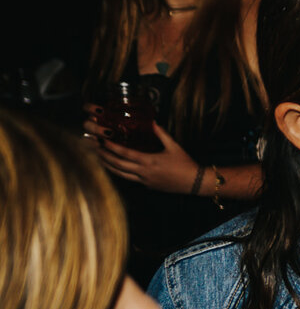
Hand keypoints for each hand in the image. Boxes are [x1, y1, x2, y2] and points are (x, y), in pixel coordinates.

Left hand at [83, 115, 199, 193]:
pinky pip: (130, 179)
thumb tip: (152, 122)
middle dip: (105, 157)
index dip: (112, 147)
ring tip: (100, 159)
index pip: (125, 153)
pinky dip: (120, 173)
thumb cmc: (185, 164)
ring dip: (109, 167)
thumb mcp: (174, 146)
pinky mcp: (148, 186)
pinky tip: (116, 168)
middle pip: (118, 165)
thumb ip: (161, 133)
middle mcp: (144, 172)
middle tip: (95, 149)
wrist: (194, 182)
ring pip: (121, 174)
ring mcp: (145, 180)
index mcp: (149, 161)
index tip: (102, 141)